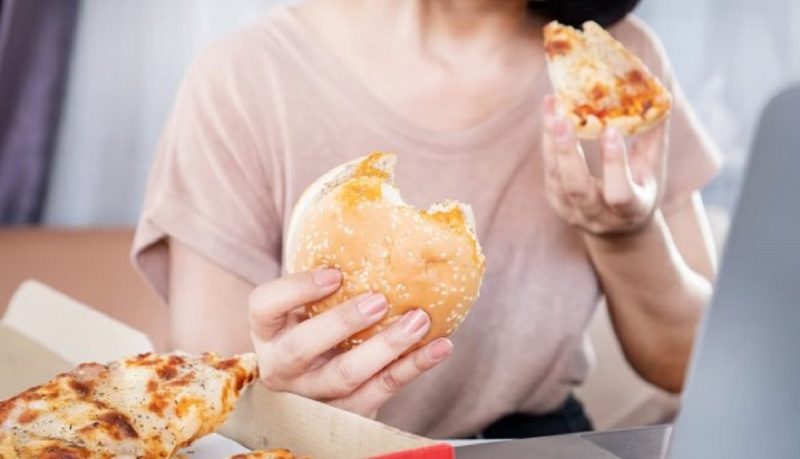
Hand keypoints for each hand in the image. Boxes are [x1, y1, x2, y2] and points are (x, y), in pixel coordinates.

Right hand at [249, 269, 452, 417]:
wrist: (315, 387)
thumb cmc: (315, 326)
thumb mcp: (306, 305)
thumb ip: (328, 276)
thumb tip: (380, 213)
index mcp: (267, 331)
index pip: (264, 306)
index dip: (296, 289)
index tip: (335, 273)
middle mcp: (281, 367)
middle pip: (302, 347)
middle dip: (341, 322)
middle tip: (379, 300)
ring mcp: (312, 395)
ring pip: (346, 376)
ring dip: (387, 347)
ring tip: (420, 320)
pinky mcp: (347, 414)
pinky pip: (382, 391)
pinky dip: (414, 367)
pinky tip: (440, 346)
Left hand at [541, 95, 667, 234]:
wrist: (617, 230)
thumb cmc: (641, 190)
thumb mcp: (653, 170)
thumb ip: (654, 135)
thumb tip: (659, 91)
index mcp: (630, 211)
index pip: (620, 193)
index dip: (614, 163)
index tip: (610, 129)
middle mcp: (598, 216)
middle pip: (577, 188)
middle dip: (568, 153)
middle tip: (562, 119)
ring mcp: (572, 211)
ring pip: (556, 178)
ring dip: (551, 141)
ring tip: (552, 107)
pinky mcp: (555, 200)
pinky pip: (548, 170)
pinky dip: (547, 140)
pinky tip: (549, 113)